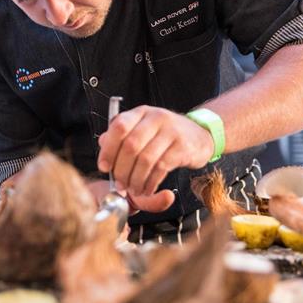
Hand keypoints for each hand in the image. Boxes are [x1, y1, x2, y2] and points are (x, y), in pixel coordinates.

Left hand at [97, 105, 214, 211]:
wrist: (200, 135)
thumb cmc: (165, 135)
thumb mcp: (143, 129)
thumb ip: (122, 135)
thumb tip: (102, 143)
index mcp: (141, 112)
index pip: (119, 126)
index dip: (109, 149)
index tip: (104, 167)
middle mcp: (156, 118)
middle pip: (131, 145)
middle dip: (122, 169)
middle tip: (119, 185)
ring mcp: (171, 131)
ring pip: (145, 159)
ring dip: (136, 179)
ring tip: (133, 190)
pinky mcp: (183, 147)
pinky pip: (161, 168)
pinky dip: (150, 182)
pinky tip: (147, 189)